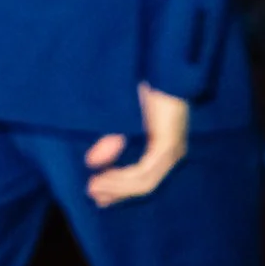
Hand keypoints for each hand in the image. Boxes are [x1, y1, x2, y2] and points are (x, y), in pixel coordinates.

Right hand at [87, 84, 190, 206]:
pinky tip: (104, 176)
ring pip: (144, 181)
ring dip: (117, 187)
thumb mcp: (122, 117)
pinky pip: (145, 170)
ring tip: (94, 187)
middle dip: (117, 192)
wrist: (163, 69)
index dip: (120, 189)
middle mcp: (172, 153)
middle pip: (144, 185)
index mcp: (164, 147)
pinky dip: (123, 177)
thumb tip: (92, 162)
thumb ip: (112, 140)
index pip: (144, 179)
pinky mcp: (168, 145)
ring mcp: (171, 150)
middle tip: (93, 195)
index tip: (98, 195)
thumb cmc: (147, 88)